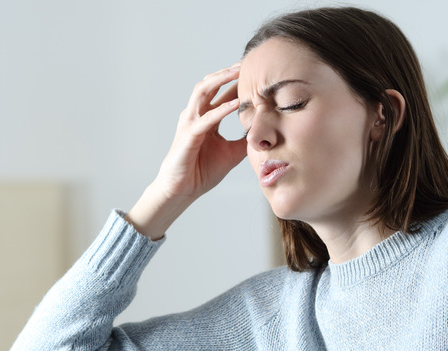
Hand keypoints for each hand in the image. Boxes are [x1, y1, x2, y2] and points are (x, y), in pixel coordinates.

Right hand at [126, 63, 245, 238]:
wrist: (182, 191)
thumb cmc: (202, 171)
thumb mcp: (232, 153)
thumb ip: (245, 140)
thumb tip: (265, 134)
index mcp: (206, 118)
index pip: (221, 93)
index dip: (236, 82)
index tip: (255, 73)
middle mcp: (196, 116)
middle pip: (210, 84)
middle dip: (227, 73)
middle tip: (247, 63)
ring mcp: (190, 123)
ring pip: (202, 92)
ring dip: (220, 81)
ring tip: (238, 72)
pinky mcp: (188, 137)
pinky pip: (205, 119)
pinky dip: (220, 110)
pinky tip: (235, 104)